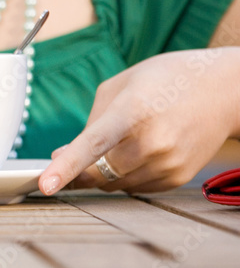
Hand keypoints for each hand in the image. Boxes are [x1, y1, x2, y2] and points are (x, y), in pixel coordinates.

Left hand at [39, 48, 239, 194]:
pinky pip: (135, 187)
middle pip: (97, 174)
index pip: (92, 145)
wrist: (223, 90)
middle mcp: (152, 141)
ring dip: (103, 172)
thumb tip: (62, 156)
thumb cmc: (165, 80)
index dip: (65, 167)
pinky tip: (139, 151)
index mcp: (132, 111)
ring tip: (120, 142)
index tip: (45, 185)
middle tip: (68, 159)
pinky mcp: (177, 177)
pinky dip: (126, 175)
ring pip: (114, 184)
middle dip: (78, 170)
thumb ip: (90, 122)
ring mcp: (167, 163)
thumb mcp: (120, 86)